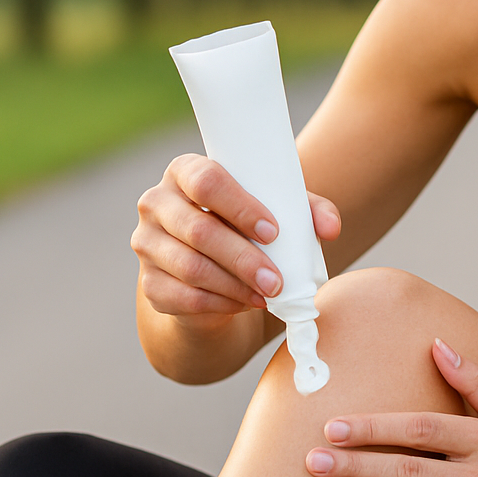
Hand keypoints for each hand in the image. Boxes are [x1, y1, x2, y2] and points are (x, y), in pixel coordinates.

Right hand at [132, 153, 340, 317]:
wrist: (213, 270)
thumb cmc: (247, 227)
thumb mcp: (277, 211)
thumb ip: (307, 210)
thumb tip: (330, 227)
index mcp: (186, 172)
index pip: (206, 181)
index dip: (240, 207)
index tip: (274, 232)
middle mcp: (157, 203)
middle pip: (198, 229)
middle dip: (244, 259)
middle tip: (278, 281)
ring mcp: (147, 244)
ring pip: (191, 268)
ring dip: (235, 285)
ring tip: (268, 295)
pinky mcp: (150, 283)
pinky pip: (184, 297)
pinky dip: (221, 304)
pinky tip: (246, 303)